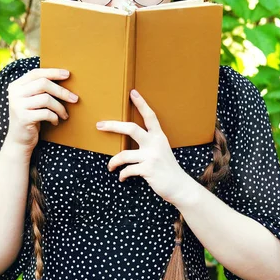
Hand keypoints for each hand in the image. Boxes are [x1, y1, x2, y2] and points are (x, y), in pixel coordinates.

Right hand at [6, 67, 78, 153]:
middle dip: (61, 91)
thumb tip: (64, 78)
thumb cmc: (31, 117)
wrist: (19, 140)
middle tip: (74, 98)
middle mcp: (15, 93)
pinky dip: (54, 117)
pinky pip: (46, 113)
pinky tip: (55, 121)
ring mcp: (18, 106)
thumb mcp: (31, 100)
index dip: (52, 72)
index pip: (35, 73)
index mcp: (16, 85)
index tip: (67, 74)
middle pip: (43, 84)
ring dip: (60, 107)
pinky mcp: (23, 118)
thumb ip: (39, 89)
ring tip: (64, 115)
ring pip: (46, 99)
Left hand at [96, 89, 187, 203]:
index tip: (133, 93)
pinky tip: (122, 177)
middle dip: (113, 126)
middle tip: (99, 125)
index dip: (141, 104)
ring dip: (113, 162)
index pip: (150, 116)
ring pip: (124, 155)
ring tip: (110, 166)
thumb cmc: (167, 168)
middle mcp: (155, 144)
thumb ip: (149, 144)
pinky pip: (128, 170)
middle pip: (131, 129)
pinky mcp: (148, 170)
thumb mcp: (161, 151)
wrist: (180, 186)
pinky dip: (123, 174)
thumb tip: (129, 142)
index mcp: (159, 137)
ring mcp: (152, 156)